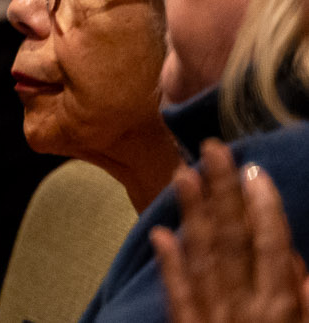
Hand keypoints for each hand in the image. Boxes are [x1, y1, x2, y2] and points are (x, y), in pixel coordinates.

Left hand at [158, 141, 308, 322]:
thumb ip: (306, 301)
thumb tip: (300, 266)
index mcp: (279, 306)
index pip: (271, 247)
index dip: (264, 208)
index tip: (254, 170)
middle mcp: (243, 305)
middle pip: (232, 240)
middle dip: (223, 192)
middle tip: (213, 148)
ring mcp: (211, 316)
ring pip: (201, 257)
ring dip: (193, 213)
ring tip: (183, 173)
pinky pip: (177, 294)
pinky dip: (169, 264)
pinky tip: (159, 233)